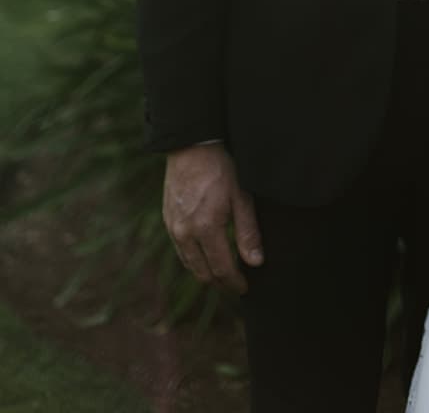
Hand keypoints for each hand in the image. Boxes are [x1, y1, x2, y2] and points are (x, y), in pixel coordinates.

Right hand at [163, 143, 262, 295]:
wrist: (192, 145)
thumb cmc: (222, 168)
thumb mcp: (242, 196)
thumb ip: (248, 231)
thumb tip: (256, 263)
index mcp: (206, 228)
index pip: (221, 268)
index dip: (234, 282)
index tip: (245, 288)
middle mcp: (185, 233)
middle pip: (202, 272)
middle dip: (220, 282)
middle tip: (235, 283)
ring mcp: (173, 227)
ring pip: (189, 264)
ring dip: (205, 272)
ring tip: (222, 273)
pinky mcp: (167, 220)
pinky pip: (180, 250)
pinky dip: (193, 258)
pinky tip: (204, 254)